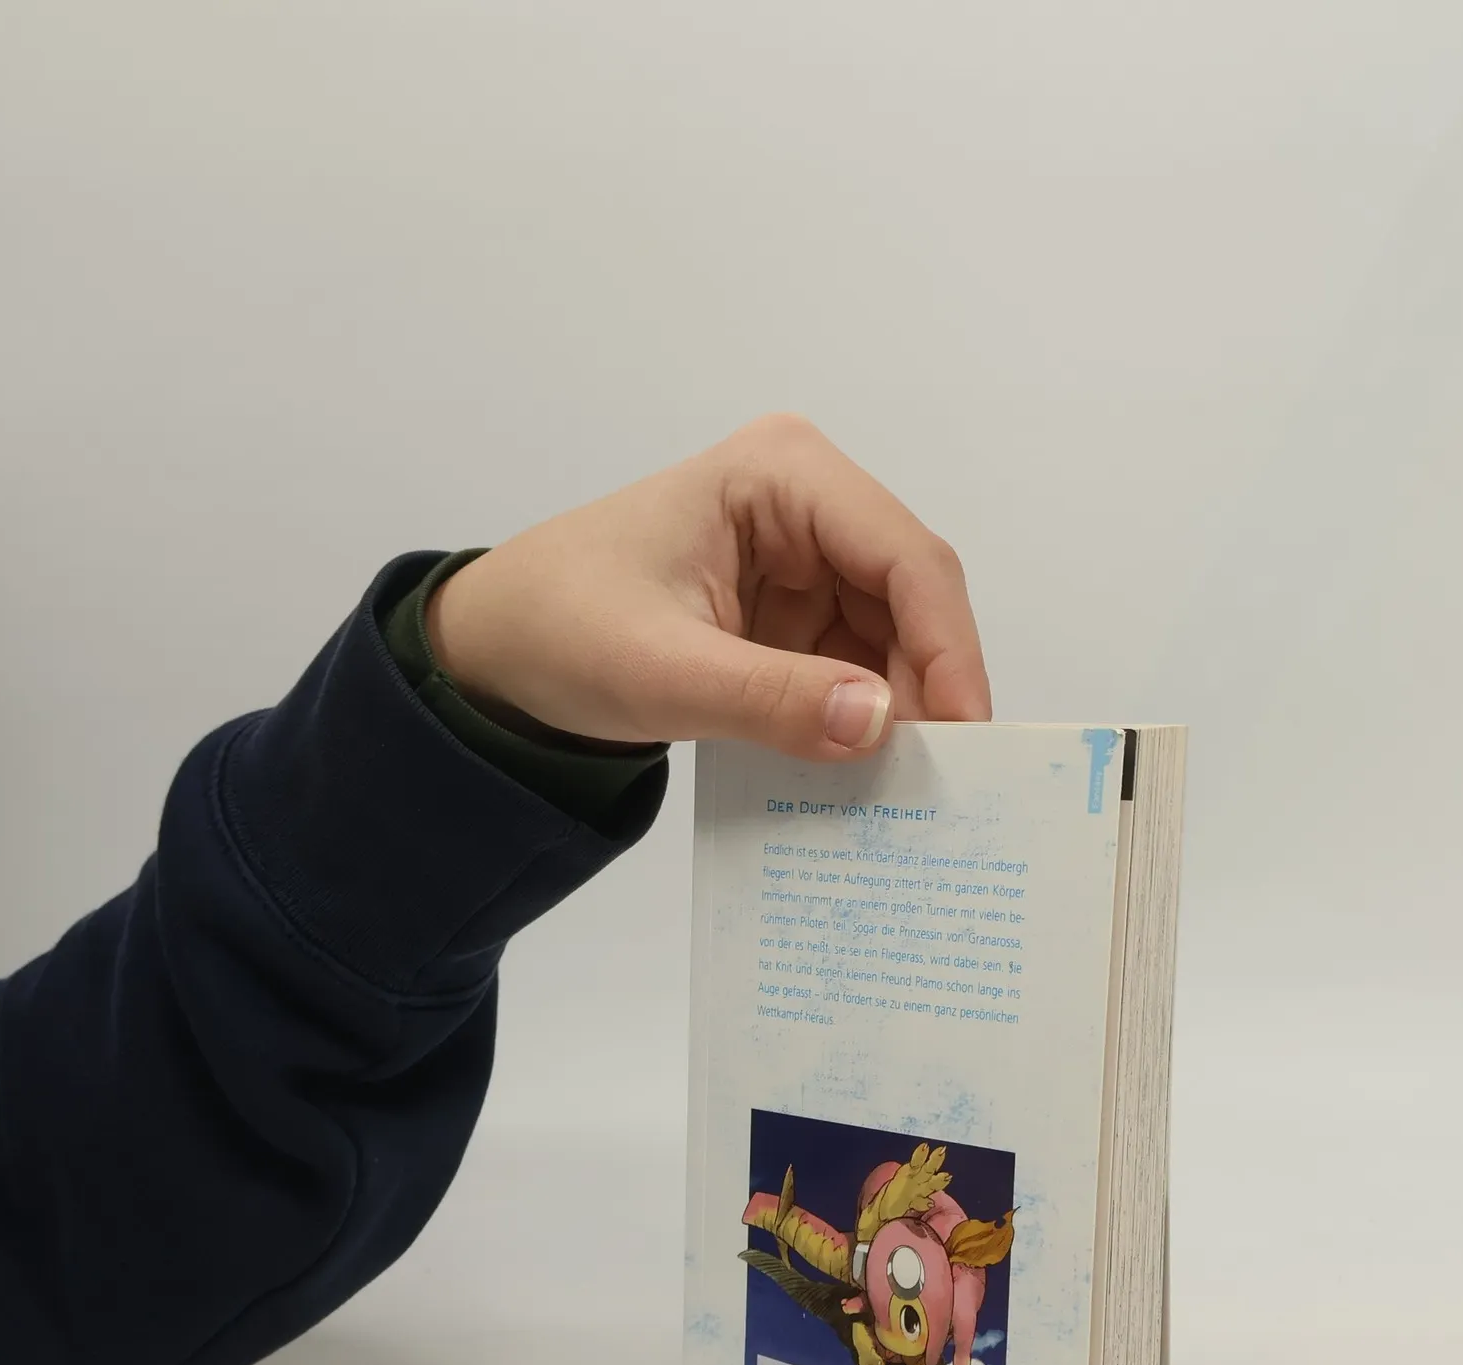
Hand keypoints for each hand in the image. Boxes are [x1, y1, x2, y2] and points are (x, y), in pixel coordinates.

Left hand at [424, 414, 990, 760]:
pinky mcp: (797, 614)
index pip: (903, 557)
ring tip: (904, 791)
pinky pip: (859, 668)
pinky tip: (864, 773)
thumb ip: (769, 700)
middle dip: (929, 687)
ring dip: (902, 712)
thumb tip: (879, 724)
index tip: (964, 736)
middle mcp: (809, 504)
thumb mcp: (659, 673)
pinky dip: (865, 720)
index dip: (947, 647)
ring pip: (897, 640)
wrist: (498, 651)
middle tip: (942, 783)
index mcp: (781, 475)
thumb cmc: (558, 629)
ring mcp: (808, 560)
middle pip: (914, 599)